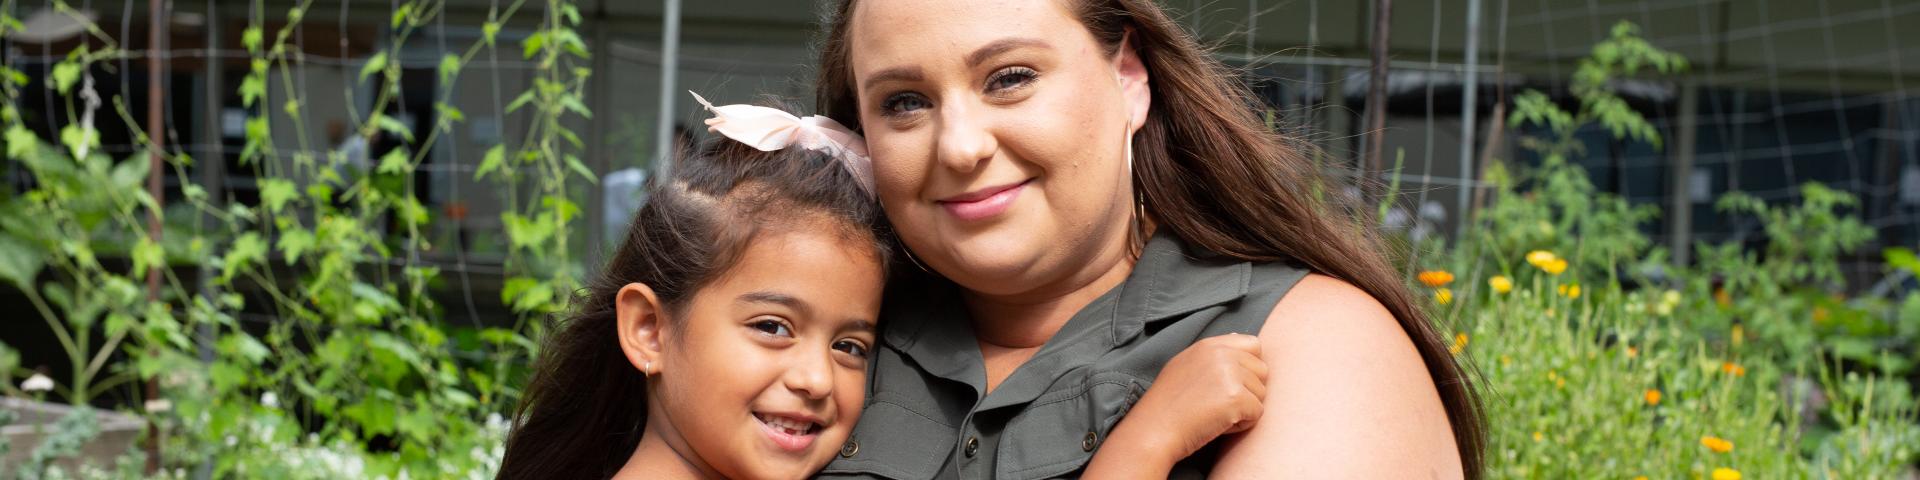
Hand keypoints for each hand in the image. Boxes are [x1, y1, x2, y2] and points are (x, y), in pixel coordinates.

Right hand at [1114, 333, 1268, 461]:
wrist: (1154, 429)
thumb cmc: (1167, 405)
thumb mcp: (1184, 365)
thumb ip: (1212, 353)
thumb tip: (1236, 336)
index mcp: (1209, 345)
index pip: (1253, 345)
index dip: (1249, 367)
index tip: (1231, 384)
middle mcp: (1222, 354)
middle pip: (1262, 371)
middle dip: (1248, 391)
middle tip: (1220, 404)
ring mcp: (1230, 374)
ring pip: (1262, 394)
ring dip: (1244, 409)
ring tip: (1216, 414)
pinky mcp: (1237, 398)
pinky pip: (1257, 413)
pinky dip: (1241, 425)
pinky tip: (1218, 424)